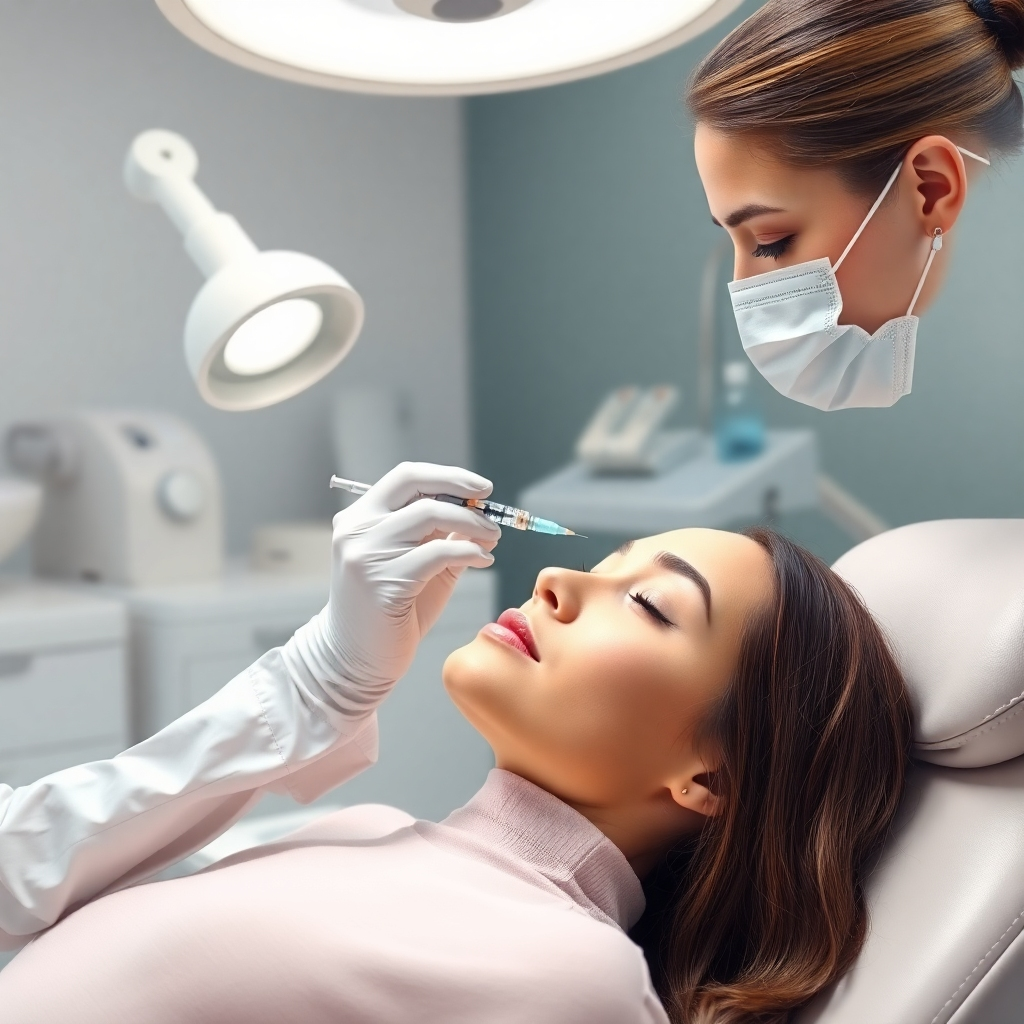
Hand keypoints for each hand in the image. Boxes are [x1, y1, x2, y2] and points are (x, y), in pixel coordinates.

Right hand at [322, 462, 500, 693]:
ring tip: (492, 537)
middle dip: (460, 488)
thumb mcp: (418, 564)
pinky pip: (438, 553)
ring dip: (472, 523)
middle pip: (416, 487)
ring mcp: (366, 553)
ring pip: (430, 515)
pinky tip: (482, 560)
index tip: (480, 489)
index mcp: (360, 518)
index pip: (406, 478)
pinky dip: (468, 551)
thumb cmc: (390, 612)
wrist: (356, 660)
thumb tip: (483, 514)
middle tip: (491, 503)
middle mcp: (357, 529)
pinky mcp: (383, 581)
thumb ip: (443, 537)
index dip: (447, 476)